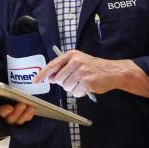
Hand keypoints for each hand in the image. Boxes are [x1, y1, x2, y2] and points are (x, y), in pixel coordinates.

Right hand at [0, 90, 35, 136]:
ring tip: (30, 105)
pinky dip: (27, 116)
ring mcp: (6, 124)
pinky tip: (31, 109)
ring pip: (17, 121)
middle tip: (22, 103)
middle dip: (16, 113)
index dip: (3, 112)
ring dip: (24, 115)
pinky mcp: (13, 122)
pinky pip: (21, 121)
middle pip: (9, 120)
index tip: (8, 107)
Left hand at [32, 50, 148, 99]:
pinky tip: (87, 87)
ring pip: (66, 87)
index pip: (52, 65)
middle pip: (58, 79)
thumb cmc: (93, 67)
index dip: (43, 74)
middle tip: (75, 80)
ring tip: (82, 82)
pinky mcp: (87, 81)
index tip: (36, 81)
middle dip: (64, 83)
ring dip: (73, 88)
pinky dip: (80, 93)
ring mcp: (81, 71)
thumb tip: (49, 77)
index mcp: (72, 55)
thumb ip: (63, 68)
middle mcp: (76, 61)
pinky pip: (76, 92)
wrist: (112, 71)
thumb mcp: (77, 62)